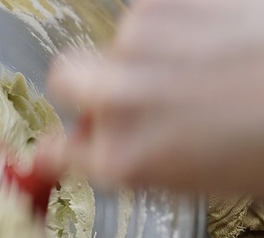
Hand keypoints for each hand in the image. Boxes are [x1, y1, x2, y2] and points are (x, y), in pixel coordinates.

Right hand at [37, 0, 263, 195]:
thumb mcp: (199, 181)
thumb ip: (137, 159)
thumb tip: (103, 141)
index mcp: (124, 160)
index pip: (55, 153)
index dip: (58, 148)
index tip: (59, 149)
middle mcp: (117, 99)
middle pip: (65, 78)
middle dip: (86, 86)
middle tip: (130, 92)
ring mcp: (137, 42)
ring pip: (119, 42)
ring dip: (146, 52)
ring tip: (207, 63)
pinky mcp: (165, 0)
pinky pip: (153, 13)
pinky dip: (177, 23)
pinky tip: (219, 38)